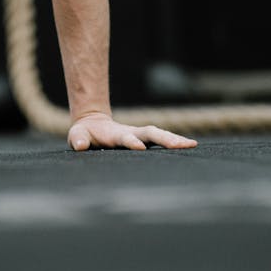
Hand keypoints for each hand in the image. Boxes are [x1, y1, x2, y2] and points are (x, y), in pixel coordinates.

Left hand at [68, 111, 196, 151]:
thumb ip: (78, 139)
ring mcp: (140, 135)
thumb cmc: (85, 133)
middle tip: (181, 145)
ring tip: (192, 145)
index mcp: (116, 134)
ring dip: (175, 139)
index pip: (125, 137)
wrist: (93, 123)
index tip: (139, 146)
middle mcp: (132, 133)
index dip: (131, 141)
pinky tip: (191, 146)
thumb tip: (79, 145)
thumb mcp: (78, 135)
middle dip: (165, 138)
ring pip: (160, 135)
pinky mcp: (144, 139)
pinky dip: (175, 142)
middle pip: (151, 133)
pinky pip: (162, 140)